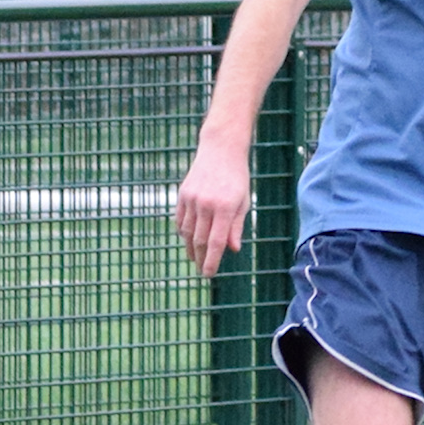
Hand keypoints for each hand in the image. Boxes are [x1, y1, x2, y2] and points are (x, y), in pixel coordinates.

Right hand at [175, 136, 250, 275]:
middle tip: (202, 270)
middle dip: (201, 259)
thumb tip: (232, 250)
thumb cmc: (237, 177)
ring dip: (191, 248)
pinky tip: (188, 239)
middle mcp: (206, 204)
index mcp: (225, 208)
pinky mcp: (183, 194)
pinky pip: (180, 220)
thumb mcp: (243, 202)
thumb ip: (236, 226)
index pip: (216, 242)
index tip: (208, 274)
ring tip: (195, 258)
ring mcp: (192, 199)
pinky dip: (183, 232)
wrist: (220, 150)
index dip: (212, 261)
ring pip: (188, 232)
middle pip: (200, 240)